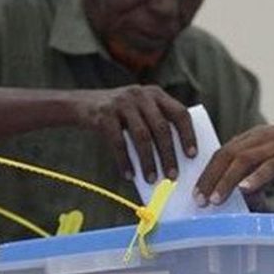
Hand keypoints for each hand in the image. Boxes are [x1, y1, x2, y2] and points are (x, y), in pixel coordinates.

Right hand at [76, 86, 196, 182]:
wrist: (81, 104)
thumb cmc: (119, 115)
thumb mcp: (139, 112)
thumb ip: (155, 126)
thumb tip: (173, 161)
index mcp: (155, 94)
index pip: (179, 113)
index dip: (188, 134)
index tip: (192, 155)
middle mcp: (141, 95)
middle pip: (161, 127)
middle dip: (168, 154)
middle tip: (173, 176)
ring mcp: (122, 103)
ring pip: (142, 136)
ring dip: (148, 161)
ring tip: (152, 179)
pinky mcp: (104, 114)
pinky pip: (118, 142)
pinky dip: (125, 162)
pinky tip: (129, 176)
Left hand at [195, 121, 273, 205]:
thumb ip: (261, 174)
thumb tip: (246, 193)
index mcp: (256, 136)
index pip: (223, 152)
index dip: (206, 171)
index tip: (194, 191)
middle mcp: (262, 137)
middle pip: (226, 155)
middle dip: (209, 178)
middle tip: (197, 200)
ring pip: (243, 160)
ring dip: (225, 181)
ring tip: (214, 200)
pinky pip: (270, 166)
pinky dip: (255, 178)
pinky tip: (245, 191)